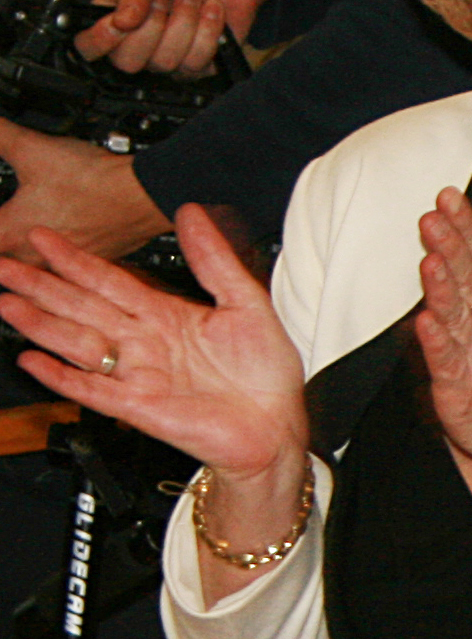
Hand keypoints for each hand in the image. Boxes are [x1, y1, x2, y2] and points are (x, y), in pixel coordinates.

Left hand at [0, 117, 165, 262]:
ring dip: (16, 273)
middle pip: (1, 272)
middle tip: (0, 254)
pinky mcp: (88, 262)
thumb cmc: (96, 181)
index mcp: (10, 235)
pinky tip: (50, 258)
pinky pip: (59, 274)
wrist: (147, 194)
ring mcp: (62, 264)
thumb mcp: (33, 149)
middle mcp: (33, 258)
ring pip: (29, 280)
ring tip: (12, 266)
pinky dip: (49, 268)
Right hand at [0, 206, 307, 484]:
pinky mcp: (138, 406)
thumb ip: (214, 260)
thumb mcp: (246, 303)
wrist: (278, 425)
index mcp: (165, 316)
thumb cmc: (264, 373)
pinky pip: (91, 389)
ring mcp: (137, 374)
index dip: (75, 260)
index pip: (108, 281)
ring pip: (77, 343)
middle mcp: (144, 343)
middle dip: (40, 286)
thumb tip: (193, 214)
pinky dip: (62, 375)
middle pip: (80, 307)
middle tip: (3, 265)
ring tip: (7, 303)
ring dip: (40, 324)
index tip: (43, 237)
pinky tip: (35, 359)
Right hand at [81, 0, 273, 73]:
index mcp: (113, 16)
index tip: (117, 24)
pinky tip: (212, 9)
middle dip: (149, 28)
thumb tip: (121, 21)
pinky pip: (199, 62)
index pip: (88, 47)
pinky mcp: (203, 60)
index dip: (98, 43)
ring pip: (166, 62)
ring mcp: (171, 53)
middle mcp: (138, 41)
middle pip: (127, 63)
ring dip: (184, 23)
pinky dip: (209, 30)